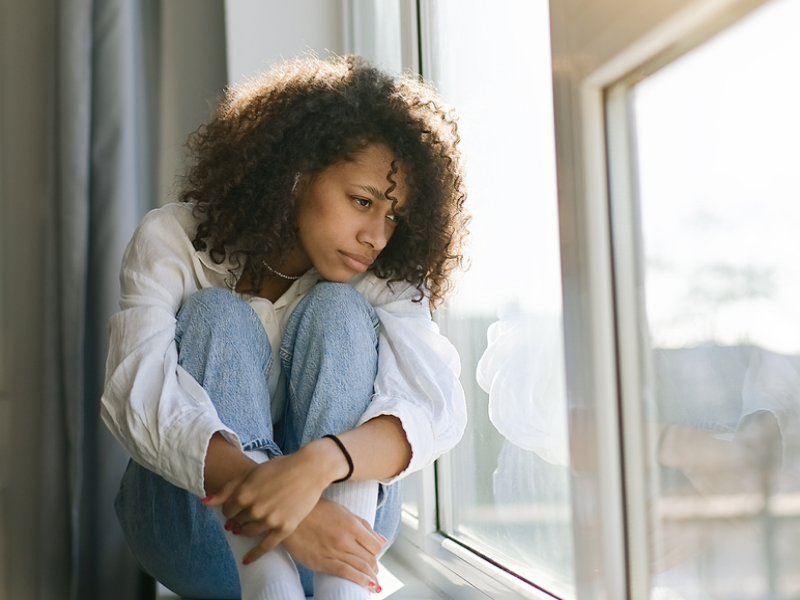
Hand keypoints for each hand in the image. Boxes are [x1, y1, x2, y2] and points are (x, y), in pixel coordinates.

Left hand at [202, 444, 334, 559]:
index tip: (239, 505)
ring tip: (253, 522)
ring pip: (248, 532)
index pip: (227, 510)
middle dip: (239, 518)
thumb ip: (227, 489)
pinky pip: (265, 546)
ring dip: (246, 530)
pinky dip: (254, 554)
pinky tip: (247, 560)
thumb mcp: (251, 473)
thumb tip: (204, 503)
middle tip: (248, 512)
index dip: (232, 508)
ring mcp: (269, 520)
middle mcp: (254, 509)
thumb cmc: (280, 468)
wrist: (310, 470)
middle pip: (237, 521)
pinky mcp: (284, 528)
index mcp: (243, 493)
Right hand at [283, 498, 386, 588]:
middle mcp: (345, 538)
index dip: (377, 551)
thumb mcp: (342, 511)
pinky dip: (358, 580)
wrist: (290, 515)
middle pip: (369, 558)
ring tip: (373, 582)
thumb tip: (382, 540)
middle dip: (374, 566)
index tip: (374, 555)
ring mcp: (333, 551)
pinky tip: (366, 585)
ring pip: (359, 567)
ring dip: (370, 577)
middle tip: (374, 571)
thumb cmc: (316, 510)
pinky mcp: (320, 562)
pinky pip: (344, 573)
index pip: (375, 545)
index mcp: (351, 524)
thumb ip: (363, 525)